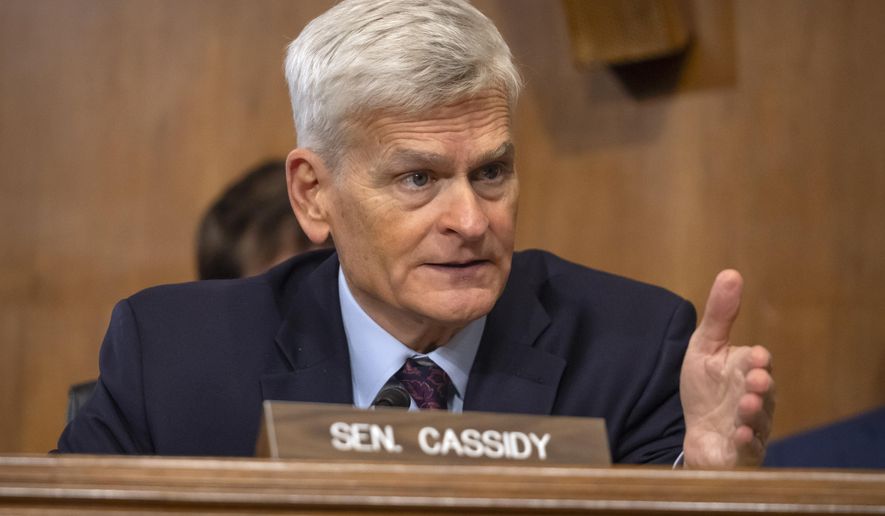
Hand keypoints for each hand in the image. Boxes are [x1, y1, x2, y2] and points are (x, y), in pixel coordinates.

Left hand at [679, 270, 774, 467]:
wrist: (698, 435)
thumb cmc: (706, 389)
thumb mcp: (704, 348)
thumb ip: (719, 315)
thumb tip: (731, 273)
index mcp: (748, 371)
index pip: (758, 363)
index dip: (758, 360)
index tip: (756, 355)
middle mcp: (755, 399)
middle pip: (764, 393)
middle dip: (761, 387)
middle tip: (755, 380)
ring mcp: (751, 428)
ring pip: (759, 422)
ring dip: (752, 415)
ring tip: (744, 407)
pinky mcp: (742, 453)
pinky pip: (749, 450)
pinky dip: (746, 444)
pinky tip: (738, 436)